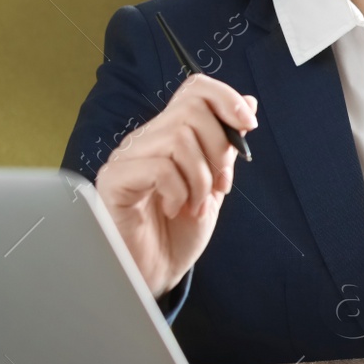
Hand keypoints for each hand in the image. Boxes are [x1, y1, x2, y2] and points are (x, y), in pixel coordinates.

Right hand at [94, 74, 257, 297]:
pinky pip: (158, 167)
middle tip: (220, 186)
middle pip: (192, 111)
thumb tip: (248, 102)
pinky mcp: (114, 181)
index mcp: (170, 135)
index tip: (249, 125)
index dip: (225, 98)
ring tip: (196, 205)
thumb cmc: (179, 233)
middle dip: (218, 150)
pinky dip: (179, 191)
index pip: (194, 90)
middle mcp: (147, 139)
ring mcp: (128, 158)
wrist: (157, 274)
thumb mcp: (215, 185)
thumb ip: (227, 146)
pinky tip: (176, 209)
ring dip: (200, 178)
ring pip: (178, 138)